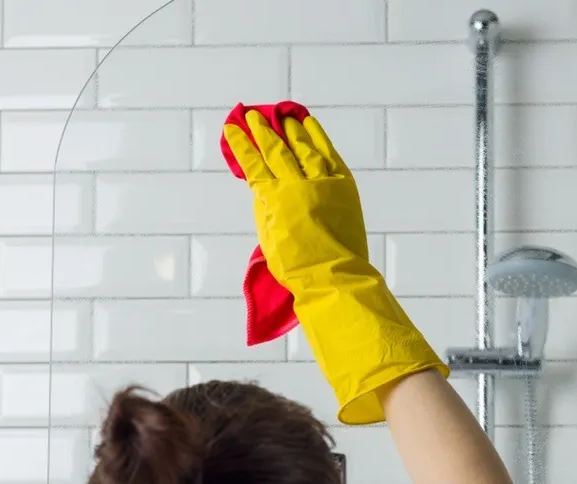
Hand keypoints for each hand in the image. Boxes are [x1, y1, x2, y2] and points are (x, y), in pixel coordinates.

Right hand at [223, 111, 370, 287]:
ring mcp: (322, 182)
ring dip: (291, 129)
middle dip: (262, 131)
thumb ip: (265, 206)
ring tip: (282, 116)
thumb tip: (263, 186)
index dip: (241, 145)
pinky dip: (319, 137)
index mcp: (273, 199)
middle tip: (253, 115)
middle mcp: (296, 185)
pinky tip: (310, 125)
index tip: (232, 128)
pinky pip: (329, 154)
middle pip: (276, 150)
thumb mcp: (268, 235)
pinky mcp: (344, 185)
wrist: (331, 276)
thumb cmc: (295, 266)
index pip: (253, 164)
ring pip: (303, 147)